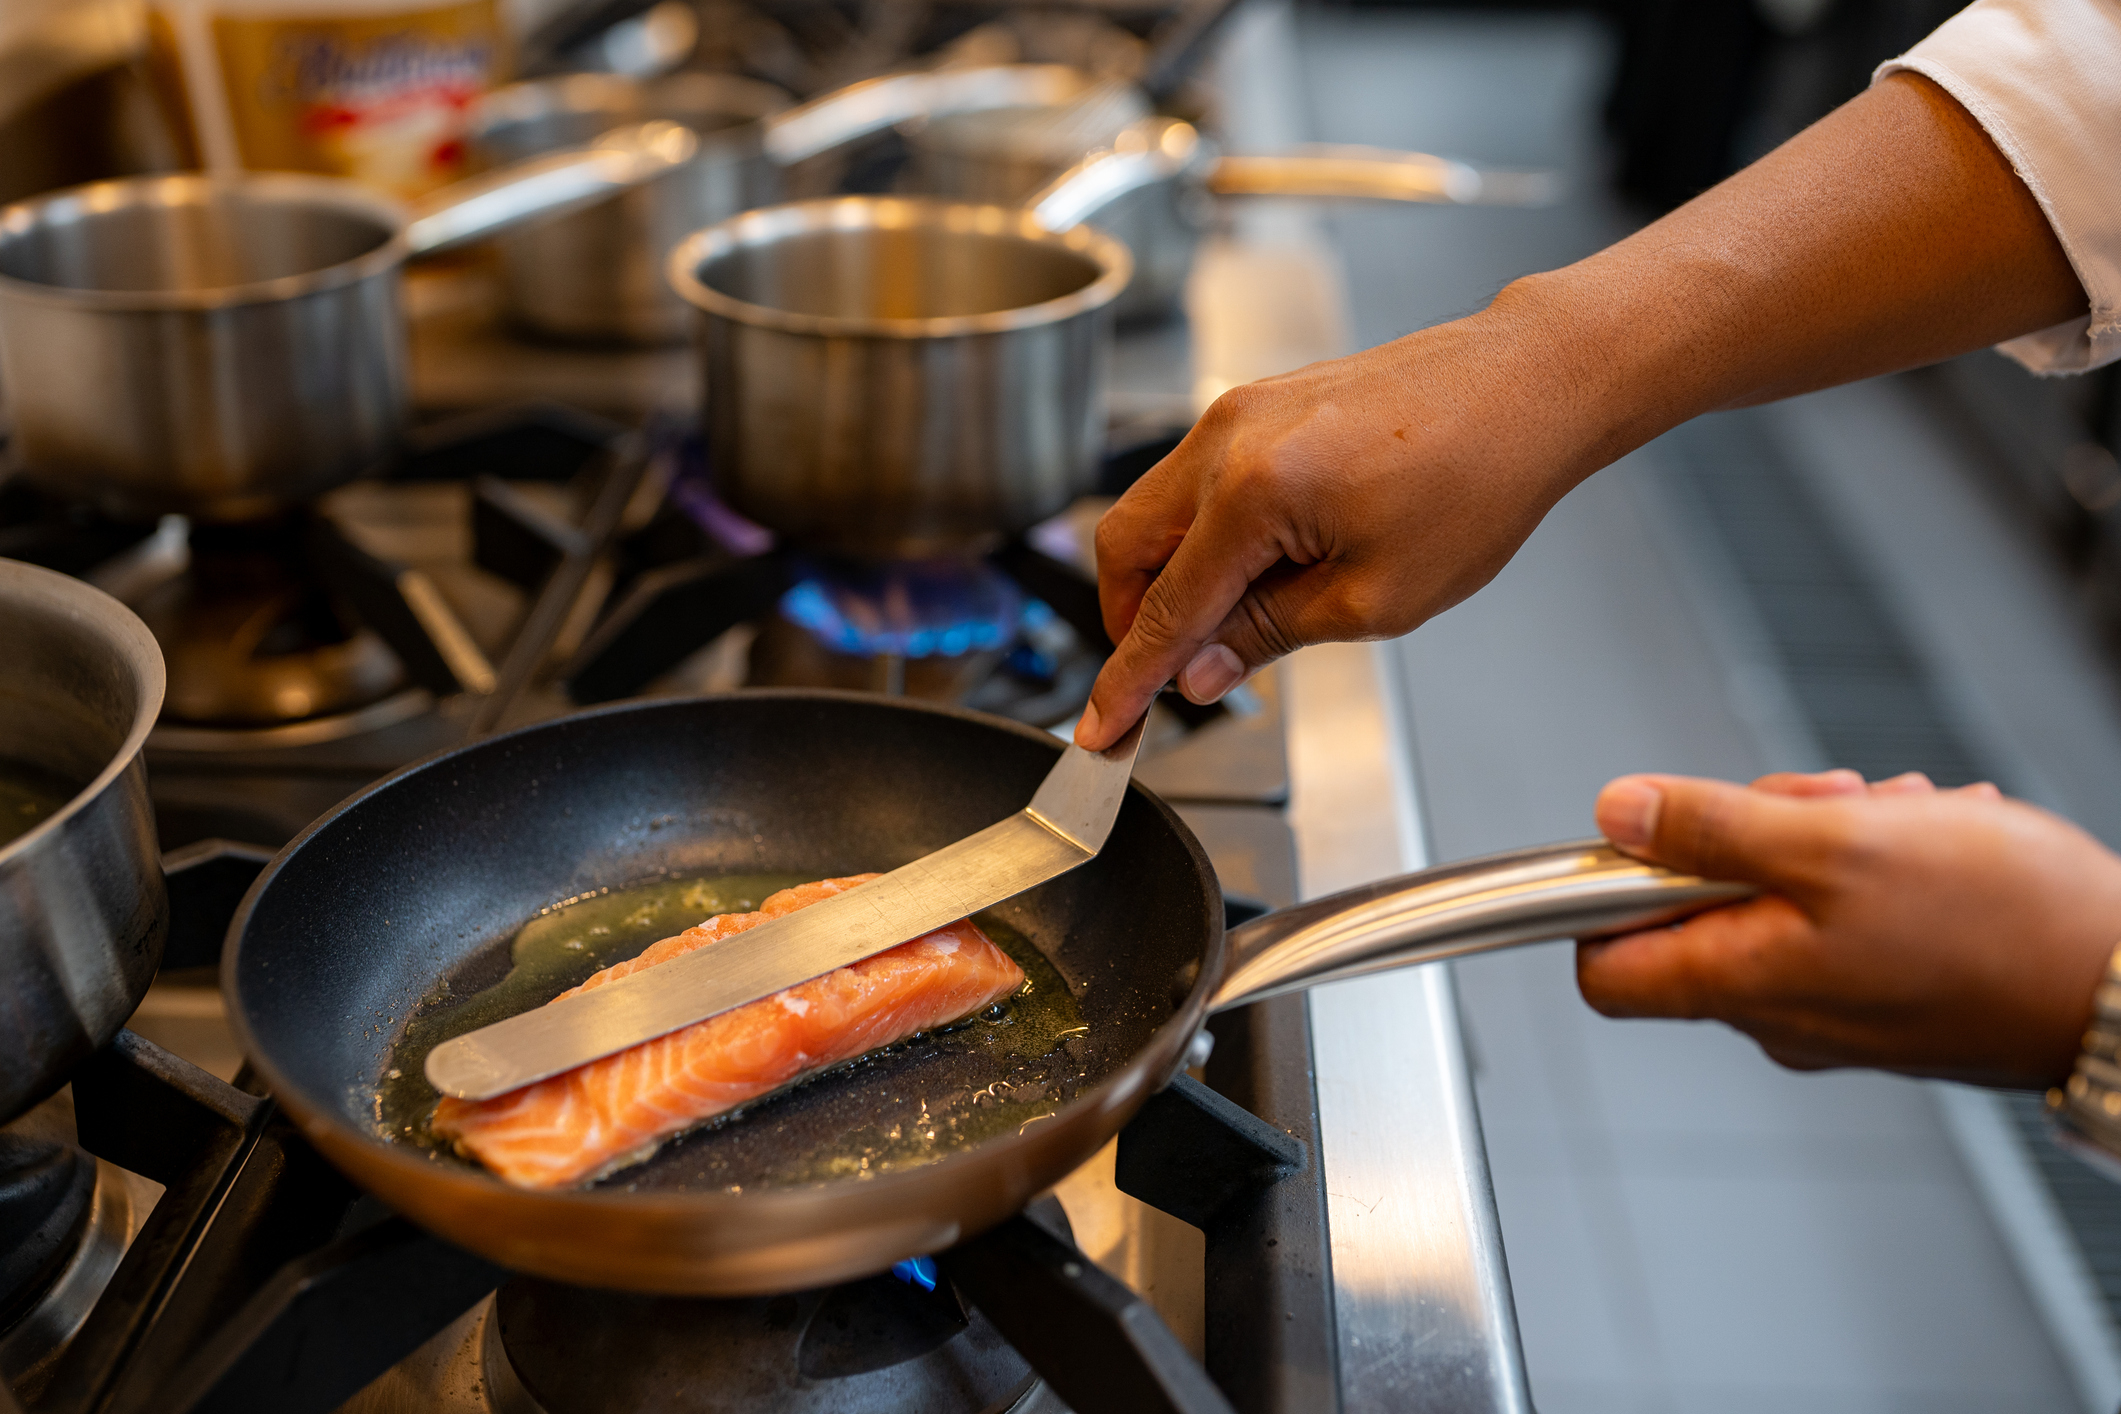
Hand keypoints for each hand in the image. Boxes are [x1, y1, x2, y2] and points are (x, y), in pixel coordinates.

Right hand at [1071, 72, 2083, 750]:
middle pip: (1122, 555)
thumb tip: (1200, 669)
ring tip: (1240, 638)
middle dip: (1129, 629)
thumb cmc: (1502, 479)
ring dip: (1169, 583)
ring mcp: (1246, 406)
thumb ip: (1275, 637)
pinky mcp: (1270, 394)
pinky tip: (1265, 572)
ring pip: (1154, 513)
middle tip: (1179, 694)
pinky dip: (1204, 539)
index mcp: (1259, 495)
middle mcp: (1234, 437)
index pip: (1152, 618)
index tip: (1096, 752)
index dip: (1117, 696)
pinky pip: (1201, 480)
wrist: (1568, 361)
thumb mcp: (1389, 597)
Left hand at [1580, 769, 2120, 1086]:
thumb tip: (1617, 814)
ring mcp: (1834, 1008)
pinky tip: (1932, 840)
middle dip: (1753, 832)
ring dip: (1831, 838)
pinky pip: (1846, 914)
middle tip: (1827, 807)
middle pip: (1700, 907)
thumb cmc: (2002, 925)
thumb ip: (1712, 828)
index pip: (1602, 967)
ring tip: (1898, 818)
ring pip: (1782, 896)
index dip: (1604, 894)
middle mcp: (1777, 1012)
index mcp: (1741, 985)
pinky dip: (1879, 865)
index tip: (1649, 837)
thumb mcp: (1836, 844)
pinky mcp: (1886, 995)